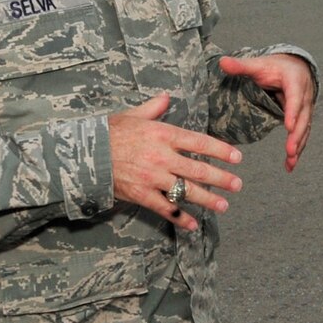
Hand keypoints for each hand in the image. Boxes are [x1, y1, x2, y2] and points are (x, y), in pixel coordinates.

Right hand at [109, 93, 243, 231]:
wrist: (85, 154)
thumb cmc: (109, 132)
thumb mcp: (132, 115)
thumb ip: (153, 108)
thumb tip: (166, 98)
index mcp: (163, 134)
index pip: (199, 142)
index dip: (221, 150)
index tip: (237, 157)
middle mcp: (162, 156)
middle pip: (198, 169)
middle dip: (221, 178)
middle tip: (237, 185)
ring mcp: (152, 177)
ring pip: (186, 191)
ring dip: (208, 200)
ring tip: (223, 205)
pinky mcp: (142, 194)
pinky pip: (165, 208)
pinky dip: (180, 218)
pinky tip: (192, 225)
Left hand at [218, 53, 315, 170]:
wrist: (295, 67)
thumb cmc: (275, 66)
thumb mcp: (259, 64)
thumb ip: (241, 65)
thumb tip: (222, 62)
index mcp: (295, 81)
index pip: (295, 98)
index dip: (292, 112)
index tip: (288, 126)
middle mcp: (305, 96)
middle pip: (303, 118)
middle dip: (297, 135)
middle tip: (290, 150)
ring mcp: (306, 109)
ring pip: (305, 129)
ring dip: (299, 146)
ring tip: (290, 161)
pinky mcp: (303, 119)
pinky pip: (302, 135)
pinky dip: (298, 150)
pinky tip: (290, 165)